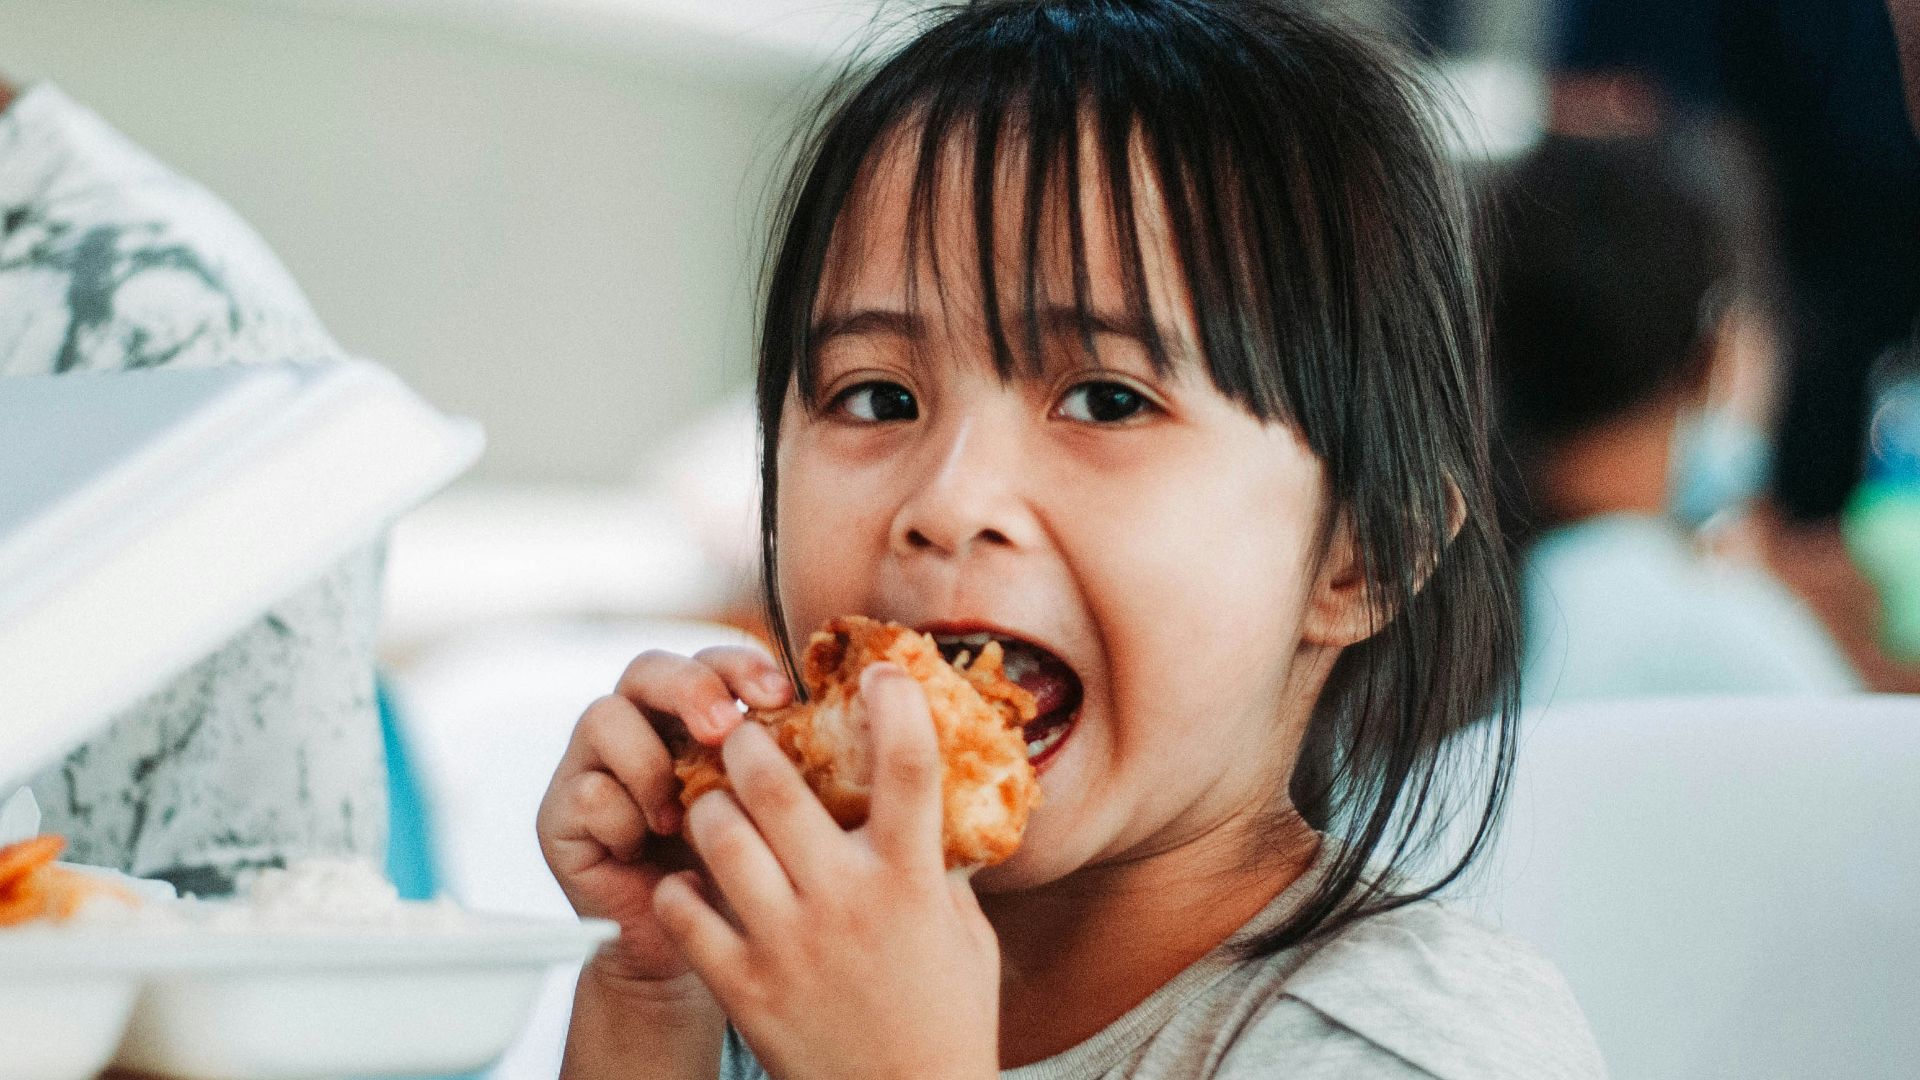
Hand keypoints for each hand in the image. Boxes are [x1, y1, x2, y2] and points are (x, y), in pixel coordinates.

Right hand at [538, 645, 792, 986]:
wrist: (686, 955)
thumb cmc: (739, 878)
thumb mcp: (772, 814)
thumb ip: (785, 763)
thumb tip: (841, 722)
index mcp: (693, 718)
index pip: (710, 661)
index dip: (741, 666)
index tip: (782, 697)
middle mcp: (639, 729)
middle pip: (647, 668)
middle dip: (690, 689)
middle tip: (724, 729)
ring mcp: (592, 767)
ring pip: (603, 717)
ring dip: (650, 761)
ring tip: (678, 814)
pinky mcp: (559, 815)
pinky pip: (586, 792)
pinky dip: (623, 819)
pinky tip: (646, 850)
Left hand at [655, 663, 1000, 1079]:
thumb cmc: (944, 1019)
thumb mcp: (965, 934)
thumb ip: (942, 866)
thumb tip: (939, 800)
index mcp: (911, 881)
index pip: (908, 767)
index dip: (894, 702)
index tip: (879, 669)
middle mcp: (846, 902)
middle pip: (776, 784)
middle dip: (751, 744)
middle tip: (746, 735)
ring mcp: (788, 943)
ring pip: (718, 835)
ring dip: (711, 807)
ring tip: (715, 806)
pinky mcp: (744, 986)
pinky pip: (686, 911)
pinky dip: (683, 888)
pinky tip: (696, 886)